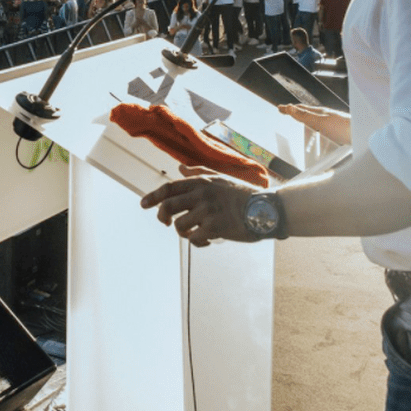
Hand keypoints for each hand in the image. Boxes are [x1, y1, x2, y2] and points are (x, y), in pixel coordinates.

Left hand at [139, 167, 255, 246]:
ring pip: (179, 225)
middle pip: (167, 206)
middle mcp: (201, 194)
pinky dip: (197, 242)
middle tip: (165, 223)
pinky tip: (208, 240)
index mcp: (201, 182)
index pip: (169, 187)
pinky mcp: (215, 227)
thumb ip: (198, 173)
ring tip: (195, 232)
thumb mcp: (220, 178)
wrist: (267, 209)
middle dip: (161, 216)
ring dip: (184, 232)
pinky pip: (194, 238)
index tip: (143, 204)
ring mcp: (207, 210)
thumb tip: (180, 168)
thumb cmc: (243, 195)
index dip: (153, 196)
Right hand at [277, 104, 350, 145]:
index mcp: (320, 113)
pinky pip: (324, 128)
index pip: (301, 109)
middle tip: (286, 110)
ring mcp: (334, 124)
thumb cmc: (344, 129)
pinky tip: (320, 135)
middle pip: (309, 112)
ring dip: (307, 119)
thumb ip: (305, 116)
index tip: (279, 108)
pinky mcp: (340, 132)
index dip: (290, 109)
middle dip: (297, 111)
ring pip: (317, 119)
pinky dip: (317, 128)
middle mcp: (327, 117)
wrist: (366, 135)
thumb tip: (289, 108)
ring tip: (300, 120)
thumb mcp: (321, 122)